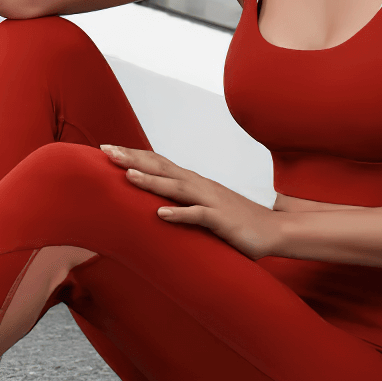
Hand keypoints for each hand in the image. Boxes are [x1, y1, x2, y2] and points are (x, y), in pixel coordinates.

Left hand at [100, 144, 280, 259]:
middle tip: (107, 152)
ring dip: (152, 181)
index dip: (134, 156)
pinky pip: (198, 216)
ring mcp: (211, 201)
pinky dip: (179, 214)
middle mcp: (200, 186)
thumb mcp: (203, 209)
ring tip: (127, 176)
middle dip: (134, 160)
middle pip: (162, 168)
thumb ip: (182, 203)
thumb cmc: (235, 222)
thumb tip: (154, 205)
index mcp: (193, 183)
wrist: (274, 231)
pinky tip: (160, 214)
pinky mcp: (222, 220)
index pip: (159, 163)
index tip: (108, 149)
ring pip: (177, 188)